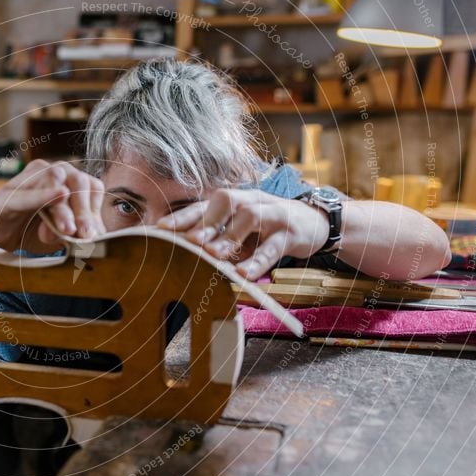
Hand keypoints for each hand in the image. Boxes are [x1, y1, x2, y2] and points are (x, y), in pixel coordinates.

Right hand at [0, 160, 105, 251]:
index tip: (94, 233)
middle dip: (82, 210)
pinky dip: (43, 196)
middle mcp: (49, 172)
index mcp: (68, 181)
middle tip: (84, 234)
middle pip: (76, 180)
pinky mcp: (7, 193)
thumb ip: (72, 233)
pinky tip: (58, 194)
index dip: (95, 208)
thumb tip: (82, 234)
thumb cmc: (33, 229)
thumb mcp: (60, 235)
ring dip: (62, 207)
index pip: (90, 186)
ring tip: (67, 228)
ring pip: (53, 180)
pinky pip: (27, 194)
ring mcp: (27, 179)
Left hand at [156, 189, 329, 279]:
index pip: (204, 203)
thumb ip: (217, 239)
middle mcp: (252, 201)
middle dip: (206, 221)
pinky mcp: (291, 233)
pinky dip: (258, 261)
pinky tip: (244, 275)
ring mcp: (273, 215)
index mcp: (235, 202)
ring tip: (214, 255)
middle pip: (226, 201)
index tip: (159, 228)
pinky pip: (273, 246)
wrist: (315, 222)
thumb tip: (182, 255)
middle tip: (189, 241)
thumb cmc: (268, 229)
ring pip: (250, 217)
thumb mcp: (241, 231)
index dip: (182, 215)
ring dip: (230, 236)